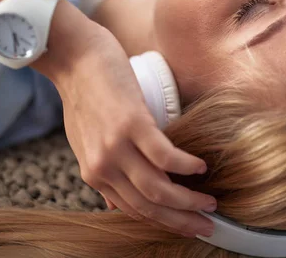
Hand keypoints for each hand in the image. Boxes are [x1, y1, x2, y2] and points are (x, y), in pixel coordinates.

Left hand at [44, 25, 215, 236]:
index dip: (165, 222)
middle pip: (149, 206)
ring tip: (210, 200)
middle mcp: (104, 167)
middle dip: (182, 221)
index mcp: (95, 174)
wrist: (75, 60)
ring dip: (188, 200)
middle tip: (208, 225)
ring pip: (158, 189)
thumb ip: (103, 172)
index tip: (188, 224)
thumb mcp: (85, 143)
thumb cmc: (85, 97)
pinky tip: (200, 167)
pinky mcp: (132, 124)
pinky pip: (164, 155)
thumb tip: (116, 203)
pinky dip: (185, 166)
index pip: (135, 210)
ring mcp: (117, 146)